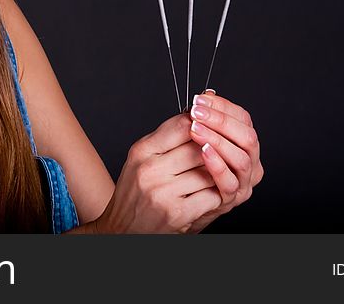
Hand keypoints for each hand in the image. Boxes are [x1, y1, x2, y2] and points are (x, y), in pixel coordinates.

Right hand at [93, 113, 222, 233]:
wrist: (122, 229)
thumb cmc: (135, 191)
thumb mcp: (142, 158)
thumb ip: (166, 138)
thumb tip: (196, 115)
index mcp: (142, 151)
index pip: (181, 125)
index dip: (202, 123)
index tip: (210, 125)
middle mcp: (150, 170)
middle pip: (198, 147)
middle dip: (214, 149)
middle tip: (222, 150)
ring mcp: (164, 193)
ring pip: (208, 171)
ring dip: (218, 173)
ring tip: (217, 172)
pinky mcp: (178, 213)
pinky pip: (211, 195)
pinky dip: (216, 194)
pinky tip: (211, 192)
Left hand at [183, 90, 263, 232]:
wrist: (178, 202)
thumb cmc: (187, 167)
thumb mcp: (194, 139)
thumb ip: (202, 120)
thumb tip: (205, 95)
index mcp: (243, 143)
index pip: (242, 118)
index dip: (223, 106)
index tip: (200, 99)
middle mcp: (250, 162)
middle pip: (247, 136)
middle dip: (221, 121)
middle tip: (196, 112)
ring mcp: (242, 182)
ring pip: (241, 158)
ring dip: (218, 141)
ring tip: (196, 129)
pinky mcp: (230, 200)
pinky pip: (229, 182)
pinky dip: (218, 165)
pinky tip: (203, 152)